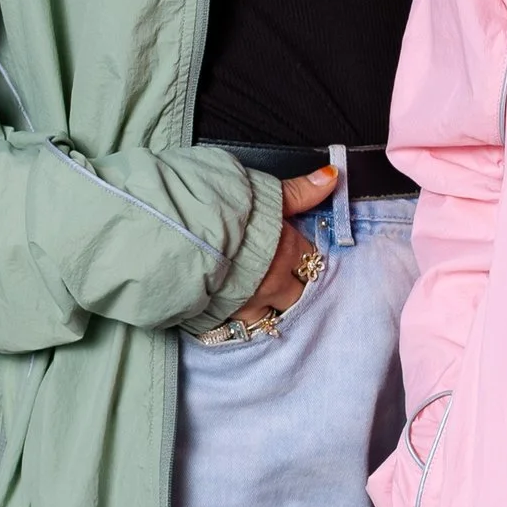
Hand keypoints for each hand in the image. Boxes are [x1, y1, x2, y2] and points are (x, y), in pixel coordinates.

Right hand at [225, 165, 336, 324]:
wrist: (173, 230)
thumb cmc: (218, 206)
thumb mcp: (263, 191)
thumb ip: (300, 191)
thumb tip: (332, 178)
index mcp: (287, 250)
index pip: (311, 258)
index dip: (303, 255)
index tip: (295, 253)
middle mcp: (275, 282)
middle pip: (298, 294)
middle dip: (291, 287)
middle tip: (278, 278)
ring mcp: (249, 304)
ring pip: (271, 316)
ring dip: (266, 307)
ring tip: (255, 297)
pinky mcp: (221, 319)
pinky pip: (239, 328)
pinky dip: (237, 319)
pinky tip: (231, 311)